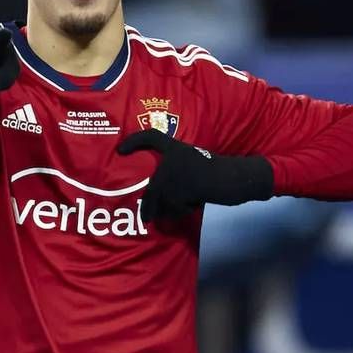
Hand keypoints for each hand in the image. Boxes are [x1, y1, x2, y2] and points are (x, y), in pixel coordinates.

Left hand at [117, 129, 273, 221]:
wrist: (233, 178)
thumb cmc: (216, 172)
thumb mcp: (195, 162)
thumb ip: (175, 170)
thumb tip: (154, 195)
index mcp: (176, 148)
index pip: (151, 136)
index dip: (134, 141)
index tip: (119, 151)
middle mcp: (173, 158)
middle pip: (151, 188)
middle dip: (148, 206)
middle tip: (146, 217)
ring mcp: (176, 174)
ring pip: (161, 200)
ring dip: (167, 210)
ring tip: (178, 210)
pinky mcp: (182, 189)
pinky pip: (173, 207)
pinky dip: (180, 211)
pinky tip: (192, 206)